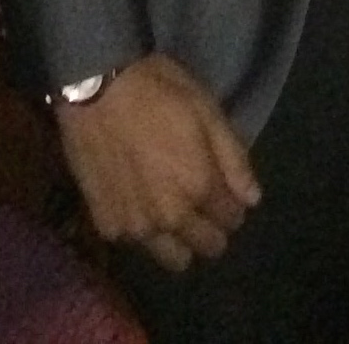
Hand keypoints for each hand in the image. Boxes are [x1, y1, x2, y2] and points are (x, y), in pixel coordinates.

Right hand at [54, 53, 260, 271]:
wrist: (96, 90)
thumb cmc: (159, 92)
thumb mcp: (208, 112)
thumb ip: (234, 160)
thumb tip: (252, 199)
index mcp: (200, 188)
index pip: (233, 219)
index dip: (234, 205)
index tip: (226, 191)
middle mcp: (170, 218)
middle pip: (207, 247)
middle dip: (213, 228)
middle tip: (202, 201)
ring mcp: (136, 228)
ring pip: (173, 258)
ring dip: (181, 240)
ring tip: (173, 210)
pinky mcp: (106, 226)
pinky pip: (137, 244)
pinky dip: (144, 232)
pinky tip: (140, 202)